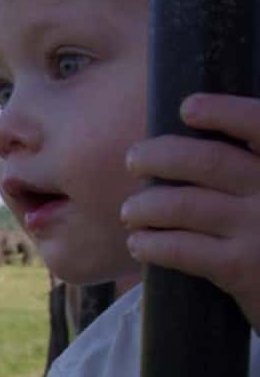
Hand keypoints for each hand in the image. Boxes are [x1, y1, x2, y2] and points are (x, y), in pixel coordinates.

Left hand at [122, 93, 259, 330]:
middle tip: (133, 160)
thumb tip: (195, 137)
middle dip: (159, 156)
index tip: (187, 108)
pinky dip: (152, 245)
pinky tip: (139, 245)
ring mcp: (258, 229)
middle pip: (207, 160)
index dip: (223, 111)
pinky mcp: (240, 268)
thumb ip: (251, 166)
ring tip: (129, 212)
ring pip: (184, 205)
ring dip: (146, 205)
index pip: (259, 123)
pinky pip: (182, 249)